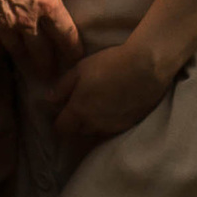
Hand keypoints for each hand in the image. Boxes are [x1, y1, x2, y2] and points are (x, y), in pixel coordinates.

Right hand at [0, 0, 81, 64]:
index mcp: (47, 1)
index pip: (66, 34)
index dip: (73, 50)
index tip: (76, 58)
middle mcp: (27, 20)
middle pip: (42, 53)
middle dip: (49, 66)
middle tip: (52, 76)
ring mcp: (2, 27)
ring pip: (18, 54)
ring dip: (25, 64)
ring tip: (29, 72)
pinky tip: (1, 52)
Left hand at [49, 31, 176, 156]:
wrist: (146, 67)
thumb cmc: (110, 64)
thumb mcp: (80, 69)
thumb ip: (62, 87)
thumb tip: (49, 100)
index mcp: (79, 112)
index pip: (61, 129)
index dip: (59, 122)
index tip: (62, 112)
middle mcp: (94, 125)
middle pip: (78, 132)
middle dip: (76, 122)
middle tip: (81, 104)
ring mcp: (112, 127)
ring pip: (96, 131)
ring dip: (93, 123)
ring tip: (99, 104)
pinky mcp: (128, 125)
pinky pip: (112, 129)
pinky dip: (109, 121)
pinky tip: (114, 105)